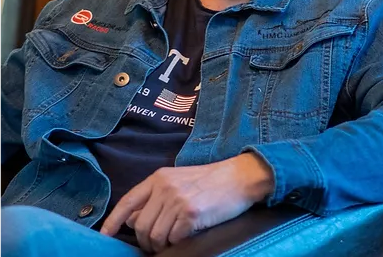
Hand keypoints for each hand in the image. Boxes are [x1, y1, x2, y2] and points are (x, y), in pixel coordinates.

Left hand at [100, 152, 273, 253]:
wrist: (238, 177)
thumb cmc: (209, 181)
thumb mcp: (177, 183)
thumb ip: (153, 199)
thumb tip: (130, 219)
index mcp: (159, 178)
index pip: (128, 201)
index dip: (113, 221)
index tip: (105, 236)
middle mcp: (165, 187)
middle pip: (141, 226)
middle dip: (147, 241)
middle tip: (160, 243)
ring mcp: (178, 200)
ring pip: (155, 236)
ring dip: (164, 244)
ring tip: (176, 237)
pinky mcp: (191, 214)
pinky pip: (174, 239)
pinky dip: (179, 242)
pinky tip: (188, 233)